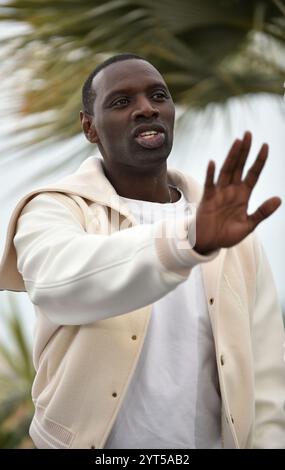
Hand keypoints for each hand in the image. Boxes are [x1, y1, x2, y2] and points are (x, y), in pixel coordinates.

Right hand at [194, 131, 281, 254]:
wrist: (209, 243)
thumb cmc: (227, 234)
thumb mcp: (249, 225)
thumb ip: (262, 212)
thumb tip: (279, 198)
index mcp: (243, 195)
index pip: (253, 174)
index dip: (259, 161)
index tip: (265, 146)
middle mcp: (232, 190)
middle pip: (239, 167)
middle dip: (244, 151)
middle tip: (249, 134)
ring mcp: (219, 193)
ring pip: (226, 171)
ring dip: (232, 156)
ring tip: (237, 142)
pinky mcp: (207, 199)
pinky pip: (209, 185)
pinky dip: (211, 174)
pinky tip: (213, 163)